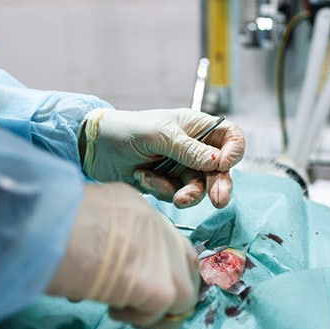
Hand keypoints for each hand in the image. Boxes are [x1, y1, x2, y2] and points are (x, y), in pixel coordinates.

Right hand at [47, 183, 199, 328]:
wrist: (42, 232)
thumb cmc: (42, 224)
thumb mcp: (77, 217)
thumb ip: (99, 236)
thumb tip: (98, 269)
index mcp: (133, 205)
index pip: (164, 237)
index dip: (159, 263)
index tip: (140, 281)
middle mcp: (156, 224)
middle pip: (187, 261)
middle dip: (174, 286)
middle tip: (143, 304)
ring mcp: (162, 256)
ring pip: (184, 293)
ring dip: (157, 310)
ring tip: (123, 310)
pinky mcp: (159, 287)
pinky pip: (162, 312)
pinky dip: (141, 319)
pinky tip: (113, 311)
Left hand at [79, 108, 244, 208]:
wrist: (95, 149)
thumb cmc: (126, 130)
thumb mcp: (160, 135)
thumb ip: (189, 150)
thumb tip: (217, 163)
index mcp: (196, 127)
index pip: (230, 138)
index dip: (233, 152)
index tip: (223, 164)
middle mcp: (193, 148)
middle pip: (220, 170)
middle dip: (220, 185)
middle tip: (218, 200)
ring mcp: (181, 168)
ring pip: (200, 188)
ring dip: (189, 194)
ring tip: (175, 198)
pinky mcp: (166, 184)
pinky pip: (176, 194)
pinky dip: (161, 189)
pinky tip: (142, 177)